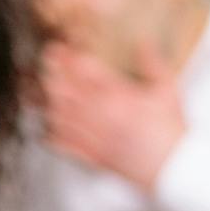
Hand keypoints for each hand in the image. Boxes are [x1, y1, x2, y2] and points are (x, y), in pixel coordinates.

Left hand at [39, 37, 186, 187]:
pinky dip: (50, 134)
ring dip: (45, 101)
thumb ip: (153, 64)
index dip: (65, 55)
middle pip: (60, 88)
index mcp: (115, 95)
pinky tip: (48, 128)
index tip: (59, 48)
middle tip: (46, 66)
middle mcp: (98, 113)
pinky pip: (61, 144)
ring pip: (55, 114)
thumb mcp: (168, 91)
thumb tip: (143, 43)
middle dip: (50, 74)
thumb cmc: (170, 131)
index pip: (80, 68)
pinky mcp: (92, 154)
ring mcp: (92, 135)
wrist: (172, 167)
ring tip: (37, 92)